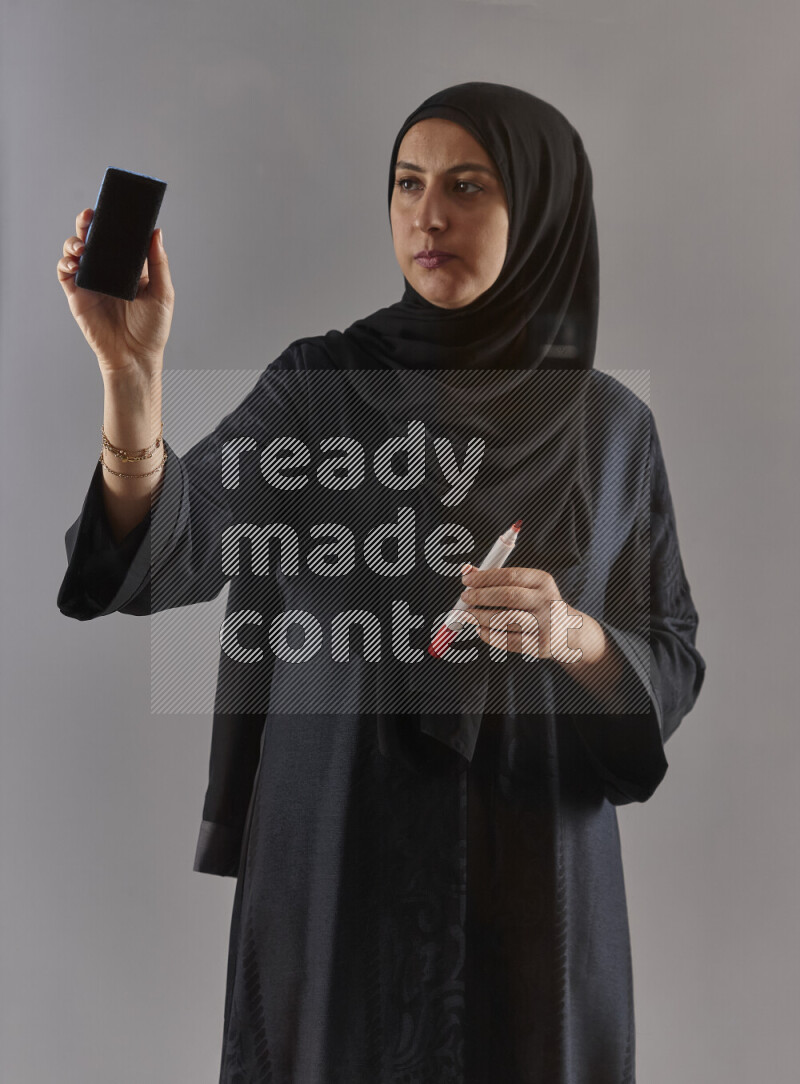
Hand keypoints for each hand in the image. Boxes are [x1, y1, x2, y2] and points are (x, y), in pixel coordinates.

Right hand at [57, 207, 174, 381]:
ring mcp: (91, 282)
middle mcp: (108, 271)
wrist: (135, 357)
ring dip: (74, 242)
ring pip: (75, 251)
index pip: (117, 238)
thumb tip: (156, 231)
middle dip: (87, 223)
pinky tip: (74, 262)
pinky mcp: (77, 295)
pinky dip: (65, 263)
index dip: (112, 221)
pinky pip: (65, 273)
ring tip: (82, 245)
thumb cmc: (152, 329)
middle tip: (89, 216)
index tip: (111, 207)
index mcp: (128, 267)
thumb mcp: (163, 293)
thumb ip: (158, 263)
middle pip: (93, 239)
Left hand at [458, 564, 603, 663]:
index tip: (466, 580)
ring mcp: (545, 625)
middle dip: (481, 596)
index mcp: (543, 581)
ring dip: (481, 617)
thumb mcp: (526, 587)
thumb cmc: (537, 605)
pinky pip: (509, 641)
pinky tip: (480, 630)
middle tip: (464, 598)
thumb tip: (466, 570)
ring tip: (467, 615)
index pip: (510, 575)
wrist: (568, 633)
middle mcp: (547, 601)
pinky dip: (490, 635)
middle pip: (509, 596)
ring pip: (506, 620)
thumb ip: (497, 578)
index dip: (485, 577)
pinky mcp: (539, 645)